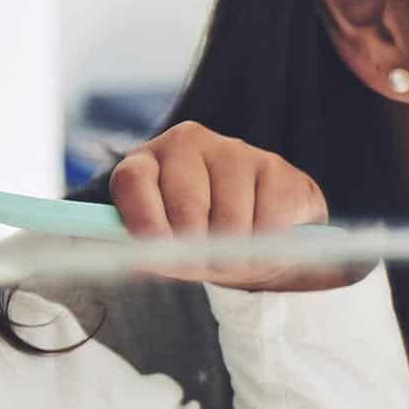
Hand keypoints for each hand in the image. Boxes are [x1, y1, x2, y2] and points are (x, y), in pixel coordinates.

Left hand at [107, 121, 357, 291]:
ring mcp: (233, 150)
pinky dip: (267, 246)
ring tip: (236, 254)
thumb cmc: (201, 240)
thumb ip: (157, 252)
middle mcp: (186, 143)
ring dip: (235, 254)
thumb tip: (149, 261)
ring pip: (230, 219)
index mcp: (147, 162)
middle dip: (196, 248)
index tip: (157, 251)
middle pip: (185, 204)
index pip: (133, 180)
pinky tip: (262, 238)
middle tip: (206, 264)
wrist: (258, 237)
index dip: (143, 218)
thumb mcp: (172, 250)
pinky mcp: (274, 166)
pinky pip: (269, 221)